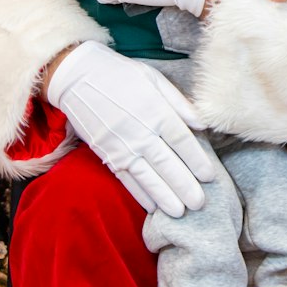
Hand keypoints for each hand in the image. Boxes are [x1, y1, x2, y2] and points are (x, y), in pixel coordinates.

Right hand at [43, 41, 218, 217]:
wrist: (77, 77)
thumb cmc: (119, 74)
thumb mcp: (153, 78)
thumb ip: (178, 102)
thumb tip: (201, 123)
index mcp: (156, 110)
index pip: (182, 140)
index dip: (197, 160)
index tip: (209, 176)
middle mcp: (140, 132)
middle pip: (167, 164)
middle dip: (185, 186)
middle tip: (199, 203)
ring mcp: (121, 145)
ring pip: (148, 177)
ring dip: (164, 197)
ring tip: (180, 213)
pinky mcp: (106, 154)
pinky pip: (126, 179)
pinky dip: (140, 194)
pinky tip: (152, 207)